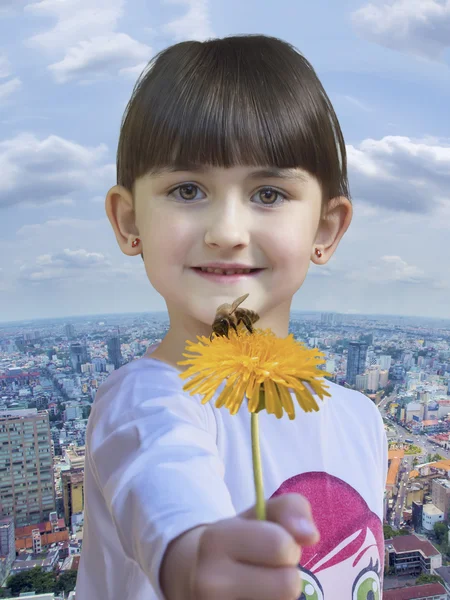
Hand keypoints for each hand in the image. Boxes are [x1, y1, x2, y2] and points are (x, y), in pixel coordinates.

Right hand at [161, 493, 319, 599]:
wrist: (190, 576)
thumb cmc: (236, 541)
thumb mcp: (258, 514)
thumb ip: (290, 509)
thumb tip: (311, 535)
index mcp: (216, 540)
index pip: (281, 546)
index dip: (287, 546)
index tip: (272, 547)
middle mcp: (209, 582)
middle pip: (288, 586)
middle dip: (287, 575)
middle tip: (266, 570)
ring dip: (279, 597)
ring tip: (259, 587)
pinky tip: (252, 599)